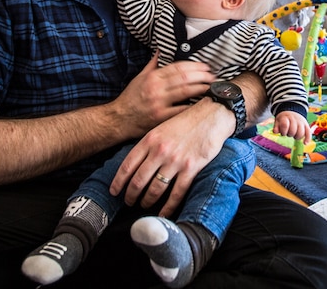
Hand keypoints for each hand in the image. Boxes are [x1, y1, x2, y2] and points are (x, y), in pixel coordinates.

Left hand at [109, 97, 232, 217]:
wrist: (212, 115)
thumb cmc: (187, 121)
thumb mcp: (162, 128)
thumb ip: (149, 144)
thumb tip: (136, 163)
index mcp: (150, 140)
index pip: (128, 165)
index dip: (118, 182)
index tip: (114, 191)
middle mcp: (160, 151)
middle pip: (139, 180)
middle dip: (131, 195)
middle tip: (129, 202)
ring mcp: (175, 161)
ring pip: (155, 189)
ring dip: (148, 201)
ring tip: (144, 205)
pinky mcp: (191, 168)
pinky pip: (176, 193)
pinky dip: (168, 206)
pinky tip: (164, 213)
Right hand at [113, 52, 214, 137]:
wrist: (119, 119)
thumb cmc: (131, 98)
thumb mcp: (139, 78)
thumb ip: (152, 64)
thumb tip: (159, 50)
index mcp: (153, 77)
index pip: (177, 67)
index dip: (194, 65)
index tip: (205, 66)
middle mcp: (156, 88)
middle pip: (184, 78)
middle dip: (202, 75)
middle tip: (213, 76)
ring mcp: (159, 103)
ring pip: (185, 92)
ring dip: (202, 88)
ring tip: (212, 87)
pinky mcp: (161, 118)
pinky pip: (181, 110)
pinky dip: (194, 107)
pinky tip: (204, 104)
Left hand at [273, 110, 311, 144]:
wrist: (292, 112)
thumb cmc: (284, 119)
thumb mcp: (278, 121)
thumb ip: (276, 126)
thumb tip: (275, 131)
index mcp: (286, 117)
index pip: (285, 125)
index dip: (283, 131)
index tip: (282, 133)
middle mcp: (295, 119)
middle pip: (293, 130)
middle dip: (289, 134)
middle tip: (288, 133)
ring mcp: (301, 122)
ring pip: (301, 132)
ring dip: (296, 137)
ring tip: (294, 135)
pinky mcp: (306, 126)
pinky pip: (308, 132)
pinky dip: (307, 138)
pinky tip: (305, 143)